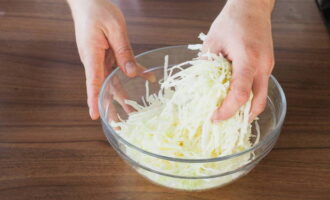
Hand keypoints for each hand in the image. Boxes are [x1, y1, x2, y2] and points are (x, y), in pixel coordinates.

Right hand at [67, 0, 152, 119]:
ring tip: (133, 111)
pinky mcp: (106, 54)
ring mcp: (99, 58)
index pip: (92, 82)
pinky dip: (131, 73)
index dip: (94, 100)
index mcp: (92, 54)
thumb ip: (124, 52)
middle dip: (111, 106)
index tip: (95, 116)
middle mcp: (94, 60)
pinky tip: (145, 78)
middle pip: (103, 87)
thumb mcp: (115, 29)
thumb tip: (131, 74)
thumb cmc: (98, 10)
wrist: (88, 1)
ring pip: (112, 81)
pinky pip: (118, 67)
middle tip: (120, 124)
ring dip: (122, 96)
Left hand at [203, 0, 274, 121]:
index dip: (227, 110)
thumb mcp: (212, 42)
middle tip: (224, 122)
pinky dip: (249, 97)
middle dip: (240, 117)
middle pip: (257, 102)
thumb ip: (206, 65)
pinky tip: (235, 98)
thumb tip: (199, 85)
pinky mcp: (267, 65)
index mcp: (248, 59)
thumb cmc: (233, 20)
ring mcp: (268, 66)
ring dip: (246, 109)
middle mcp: (262, 66)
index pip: (240, 93)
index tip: (214, 118)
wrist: (252, 7)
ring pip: (261, 97)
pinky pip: (260, 88)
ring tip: (228, 113)